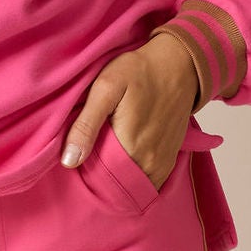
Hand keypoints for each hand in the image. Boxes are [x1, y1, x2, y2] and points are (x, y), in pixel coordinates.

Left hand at [61, 32, 199, 191]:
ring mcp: (162, 163)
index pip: (98, 181)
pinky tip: (122, 161)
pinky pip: (148, 182)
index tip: (75, 161)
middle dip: (99, 179)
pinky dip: (134, 178)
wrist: (180, 63)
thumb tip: (69, 161)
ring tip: (104, 158)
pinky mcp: (169, 160)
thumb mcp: (106, 88)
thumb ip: (86, 125)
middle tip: (88, 157)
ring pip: (132, 186)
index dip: (84, 174)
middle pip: (115, 186)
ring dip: (117, 180)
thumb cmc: (140, 71)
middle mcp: (149, 162)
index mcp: (129, 147)